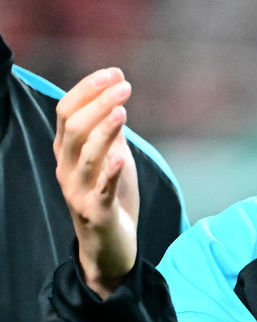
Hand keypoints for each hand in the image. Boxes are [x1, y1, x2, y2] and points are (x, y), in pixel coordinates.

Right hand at [54, 68, 139, 298]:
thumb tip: (116, 98)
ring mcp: (79, 192)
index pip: (67, 113)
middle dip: (97, 104)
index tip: (114, 73)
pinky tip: (121, 157)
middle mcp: (67, 169)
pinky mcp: (97, 213)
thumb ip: (110, 133)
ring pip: (86, 157)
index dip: (87, 90)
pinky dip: (110, 172)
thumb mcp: (113, 160)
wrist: (111, 249)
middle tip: (124, 86)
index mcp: (68, 153)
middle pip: (74, 129)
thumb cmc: (112, 200)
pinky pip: (101, 190)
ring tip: (122, 109)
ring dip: (103, 131)